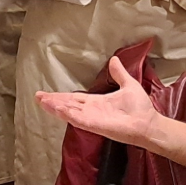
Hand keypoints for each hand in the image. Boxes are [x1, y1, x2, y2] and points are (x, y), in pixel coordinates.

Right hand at [37, 55, 157, 145]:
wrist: (148, 123)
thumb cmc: (140, 108)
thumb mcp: (128, 85)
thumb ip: (118, 74)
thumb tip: (114, 59)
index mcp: (97, 102)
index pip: (74, 99)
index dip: (61, 96)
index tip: (47, 93)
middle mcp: (91, 111)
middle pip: (67, 105)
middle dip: (52, 101)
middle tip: (37, 96)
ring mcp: (91, 118)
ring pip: (69, 112)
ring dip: (55, 106)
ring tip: (42, 101)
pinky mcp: (94, 125)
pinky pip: (78, 119)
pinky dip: (67, 114)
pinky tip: (56, 108)